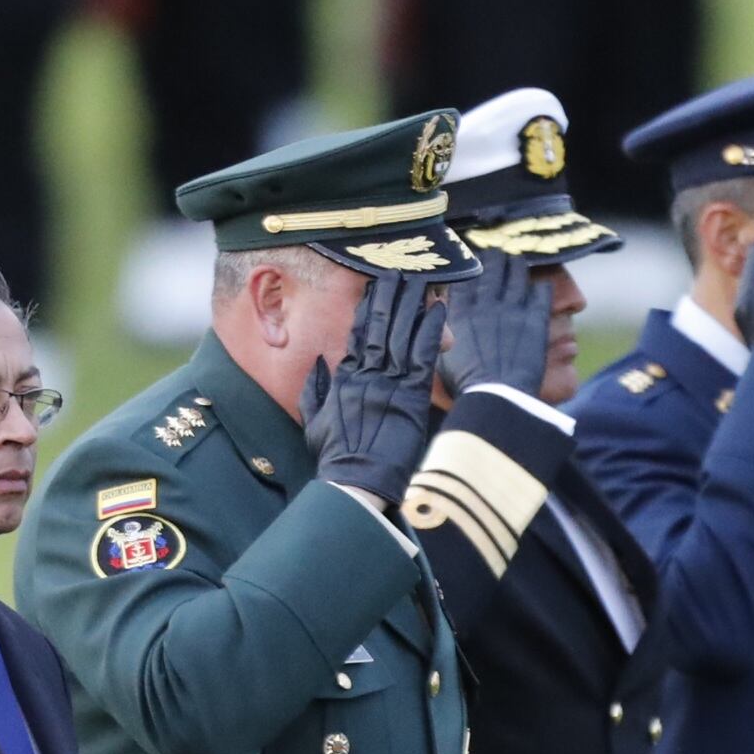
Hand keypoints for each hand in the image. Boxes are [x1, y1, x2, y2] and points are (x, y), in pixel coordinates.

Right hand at [300, 271, 448, 509]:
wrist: (354, 482)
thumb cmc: (335, 458)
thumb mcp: (315, 422)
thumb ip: (316, 389)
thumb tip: (319, 363)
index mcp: (345, 377)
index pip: (358, 333)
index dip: (369, 307)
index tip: (376, 286)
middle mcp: (367, 373)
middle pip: (381, 324)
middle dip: (391, 295)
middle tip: (400, 270)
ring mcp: (390, 382)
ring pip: (403, 333)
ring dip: (414, 304)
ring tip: (423, 279)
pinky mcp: (412, 396)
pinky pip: (424, 355)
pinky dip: (431, 331)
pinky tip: (439, 310)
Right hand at [439, 260, 554, 399]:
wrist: (496, 397)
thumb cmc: (465, 384)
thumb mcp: (441, 354)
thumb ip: (440, 328)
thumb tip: (439, 309)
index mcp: (461, 311)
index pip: (466, 276)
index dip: (471, 265)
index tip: (474, 262)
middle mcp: (487, 303)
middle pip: (493, 268)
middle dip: (496, 259)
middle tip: (498, 255)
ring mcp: (513, 308)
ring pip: (518, 273)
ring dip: (518, 266)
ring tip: (517, 263)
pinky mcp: (536, 319)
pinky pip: (542, 291)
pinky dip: (541, 287)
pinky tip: (540, 287)